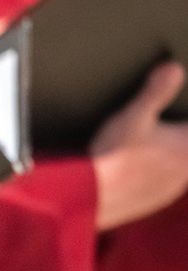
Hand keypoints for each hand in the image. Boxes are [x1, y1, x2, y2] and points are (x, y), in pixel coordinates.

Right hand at [91, 62, 187, 230]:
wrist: (91, 197)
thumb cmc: (113, 156)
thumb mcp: (133, 115)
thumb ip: (156, 91)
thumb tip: (174, 68)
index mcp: (187, 145)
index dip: (182, 125)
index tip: (174, 121)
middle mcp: (186, 170)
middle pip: (184, 147)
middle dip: (175, 140)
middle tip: (153, 132)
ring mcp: (171, 189)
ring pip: (177, 170)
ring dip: (165, 160)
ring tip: (141, 151)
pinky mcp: (155, 202)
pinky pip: (162, 186)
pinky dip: (152, 177)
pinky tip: (131, 171)